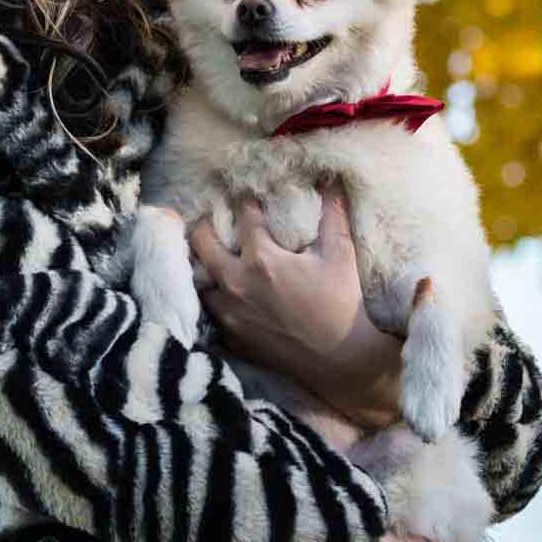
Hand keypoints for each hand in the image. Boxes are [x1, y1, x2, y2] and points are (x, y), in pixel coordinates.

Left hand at [189, 190, 405, 428]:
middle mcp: (236, 284)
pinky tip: (226, 291)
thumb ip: (333, 213)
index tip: (247, 194)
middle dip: (206, 226)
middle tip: (216, 221)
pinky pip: (210, 310)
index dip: (245, 200)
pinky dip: (215, 296)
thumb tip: (331, 180)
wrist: (340, 361)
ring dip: (205, 265)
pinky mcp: (231, 337)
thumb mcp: (340, 254)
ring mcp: (230, 313)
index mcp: (262, 260)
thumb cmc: (342, 305)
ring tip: (216, 256)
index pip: (243, 216)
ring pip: (199, 279)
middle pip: (200, 242)